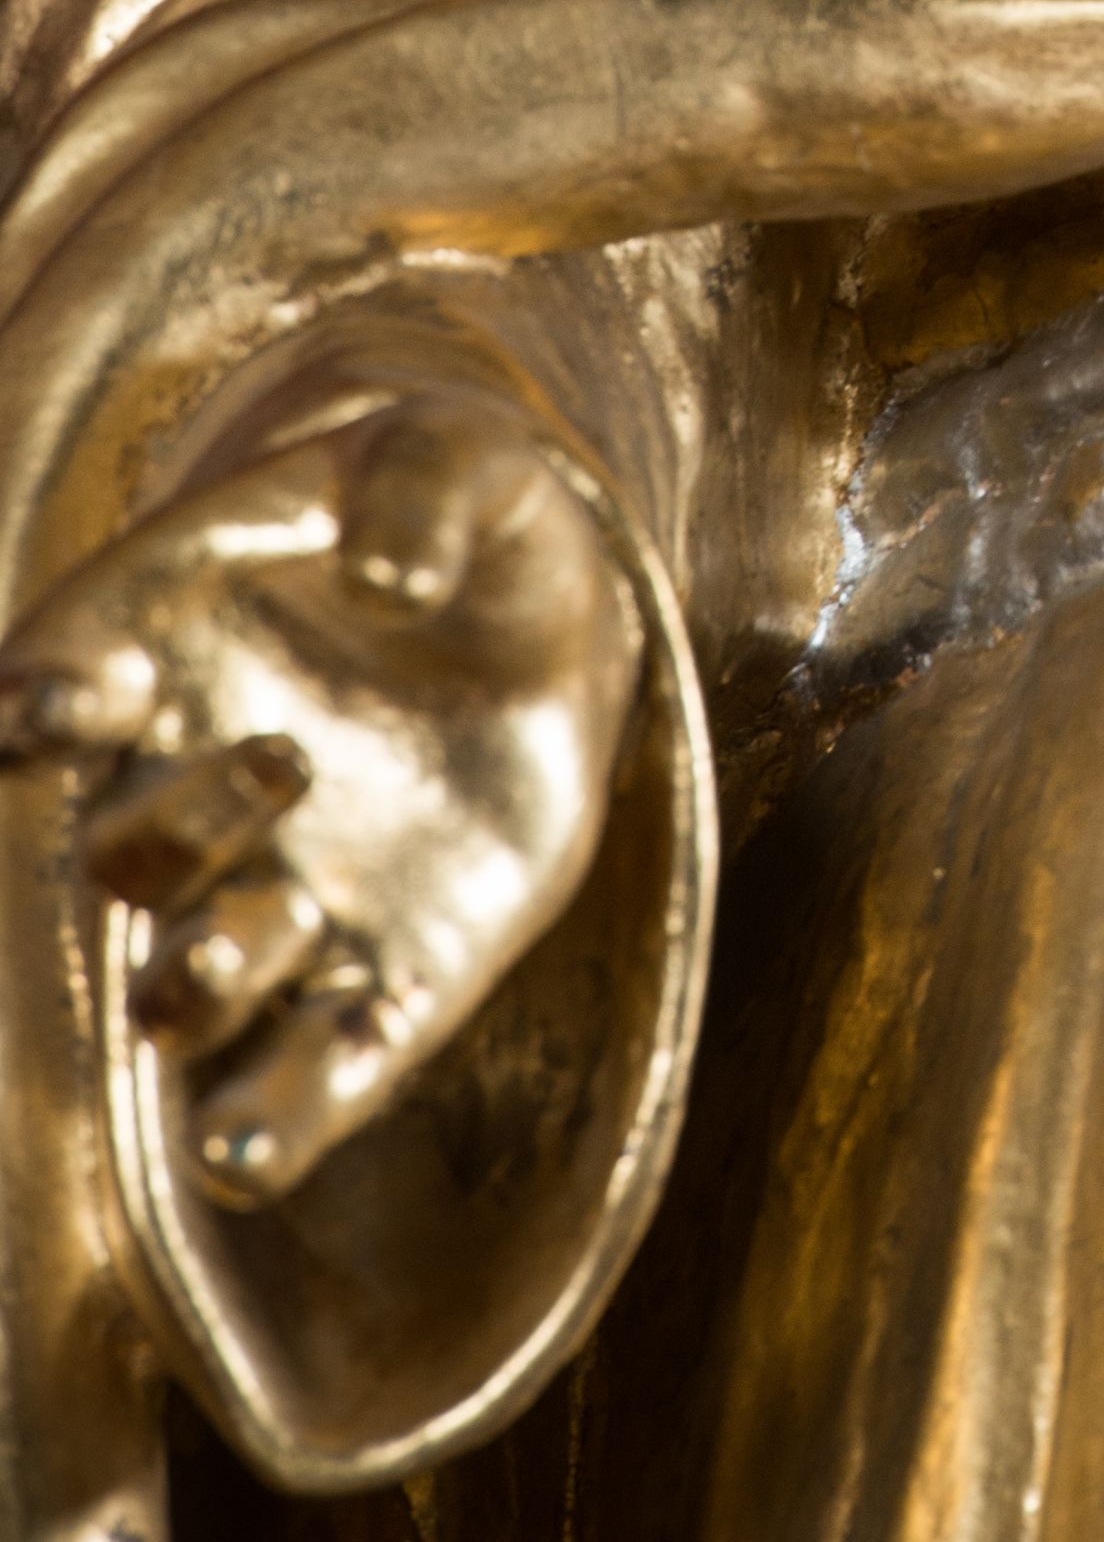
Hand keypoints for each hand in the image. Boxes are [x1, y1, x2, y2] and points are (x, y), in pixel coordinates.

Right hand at [0, 385, 641, 1206]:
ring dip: (200, 985)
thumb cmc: (467, 516)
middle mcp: (197, 793)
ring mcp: (282, 899)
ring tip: (228, 966)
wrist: (546, 619)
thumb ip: (420, 490)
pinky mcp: (384, 986)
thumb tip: (392, 581)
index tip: (55, 699)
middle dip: (182, 824)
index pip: (71, 672)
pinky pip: (307, 1078)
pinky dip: (275, 1120)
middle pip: (134, 844)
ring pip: (192, 984)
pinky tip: (248, 1155)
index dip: (47, 691)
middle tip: (283, 757)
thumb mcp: (459, 456)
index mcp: (172, 645)